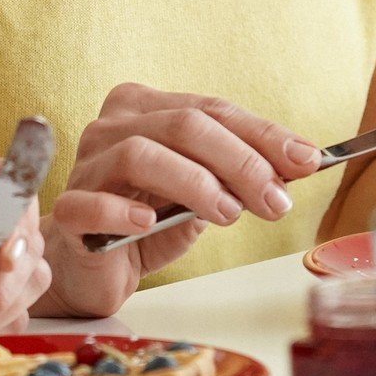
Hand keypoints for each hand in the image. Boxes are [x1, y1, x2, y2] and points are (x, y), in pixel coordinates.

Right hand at [40, 84, 322, 317]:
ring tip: (228, 214)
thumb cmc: (146, 220)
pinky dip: (122, 210)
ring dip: (195, 183)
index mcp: (145, 108)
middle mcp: (112, 126)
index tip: (307, 160)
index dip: (263, 134)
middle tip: (275, 199)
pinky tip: (147, 223)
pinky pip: (91, 203)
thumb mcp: (202, 192)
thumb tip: (297, 162)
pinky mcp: (68, 211)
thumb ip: (236, 173)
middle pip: (183, 126)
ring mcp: (86, 165)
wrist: (91, 267)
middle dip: (240, 161)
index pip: (212, 110)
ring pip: (141, 154)